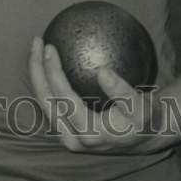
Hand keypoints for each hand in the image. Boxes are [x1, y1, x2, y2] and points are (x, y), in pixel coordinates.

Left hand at [28, 37, 175, 154]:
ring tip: (36, 46)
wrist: (144, 138)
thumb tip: (102, 72)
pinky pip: (50, 102)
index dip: (53, 73)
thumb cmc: (144, 119)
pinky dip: (45, 81)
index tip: (50, 46)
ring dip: (37, 74)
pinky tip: (46, 59)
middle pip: (45, 101)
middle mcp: (73, 139)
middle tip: (37, 41)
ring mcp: (67, 137)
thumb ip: (123, 92)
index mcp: (89, 133)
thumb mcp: (142, 108)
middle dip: (36, 70)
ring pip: (43, 102)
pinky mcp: (66, 131)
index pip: (64, 99)